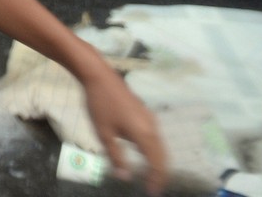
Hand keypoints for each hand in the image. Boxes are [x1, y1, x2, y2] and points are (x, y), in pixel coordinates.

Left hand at [83, 71, 167, 195]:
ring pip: (160, 146)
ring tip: (150, 175)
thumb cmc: (99, 105)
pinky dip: (154, 150)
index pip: (157, 163)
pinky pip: (155, 136)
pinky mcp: (145, 113)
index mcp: (144, 134)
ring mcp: (150, 118)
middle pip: (162, 156)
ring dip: (157, 161)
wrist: (99, 76)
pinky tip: (144, 154)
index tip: (152, 192)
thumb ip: (116, 157)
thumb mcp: (103, 134)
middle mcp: (152, 127)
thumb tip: (125, 177)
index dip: (156, 180)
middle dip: (159, 173)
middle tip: (153, 187)